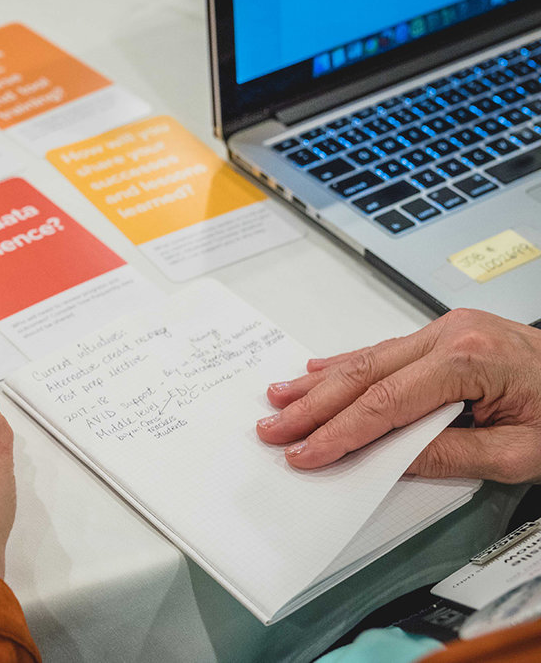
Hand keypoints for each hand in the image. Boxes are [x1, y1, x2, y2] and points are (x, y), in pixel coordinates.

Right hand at [256, 308, 540, 482]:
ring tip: (277, 398)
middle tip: (273, 427)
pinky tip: (317, 370)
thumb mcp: (522, 454)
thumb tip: (387, 459)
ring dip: (319, 383)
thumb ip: (449, 453)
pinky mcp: (446, 334)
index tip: (306, 453)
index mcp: (470, 359)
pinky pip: (384, 349)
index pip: (385, 402)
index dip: (339, 433)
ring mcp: (446, 330)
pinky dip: (345, 363)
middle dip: (312, 405)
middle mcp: (452, 334)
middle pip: (363, 374)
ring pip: (366, 357)